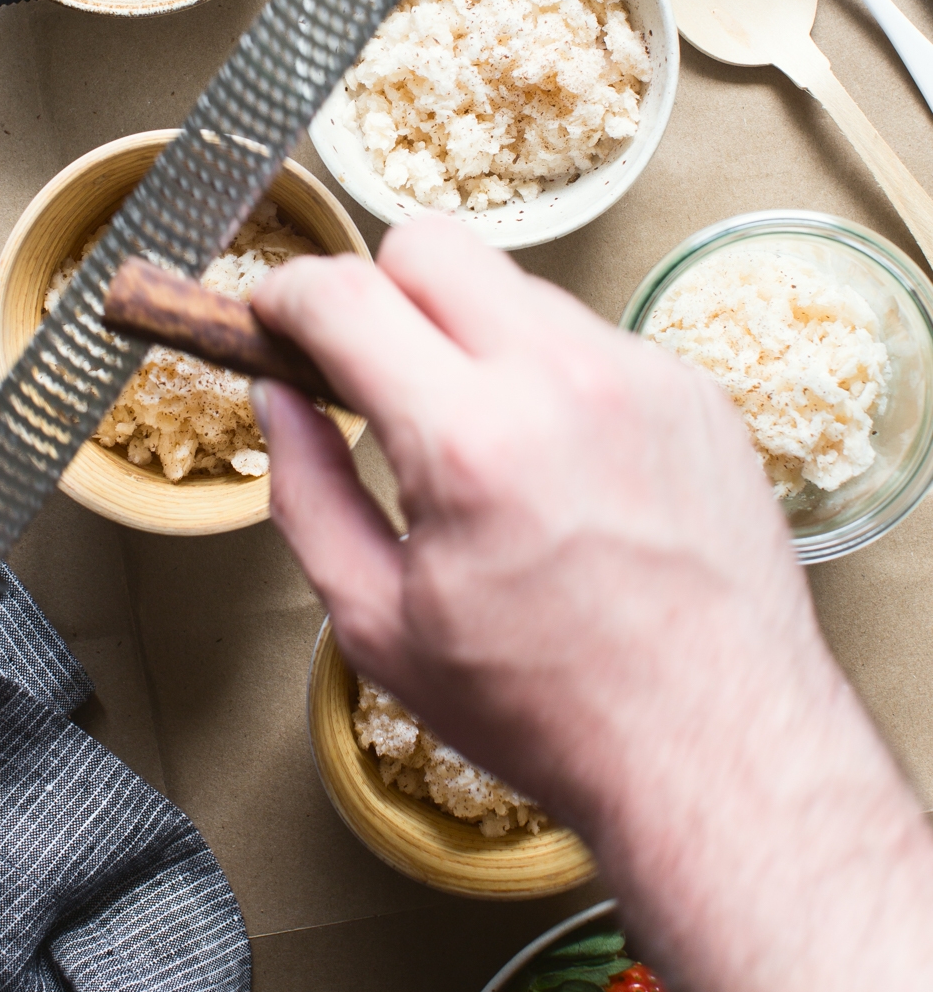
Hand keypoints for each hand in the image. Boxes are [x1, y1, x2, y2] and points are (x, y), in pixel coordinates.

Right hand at [251, 216, 932, 991]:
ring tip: (475, 433)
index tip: (274, 315)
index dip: (284, 294)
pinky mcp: (692, 388)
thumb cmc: (549, 708)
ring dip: (467, 330)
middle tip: (369, 366)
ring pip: (514, 283)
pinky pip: (589, 333)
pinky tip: (553, 455)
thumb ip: (306, 494)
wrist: (716, 749)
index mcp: (468, 440)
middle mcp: (562, 380)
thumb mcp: (379, 624)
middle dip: (377, 288)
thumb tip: (279, 403)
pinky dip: (548, 370)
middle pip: (430, 243)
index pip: (345, 294)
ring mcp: (640, 373)